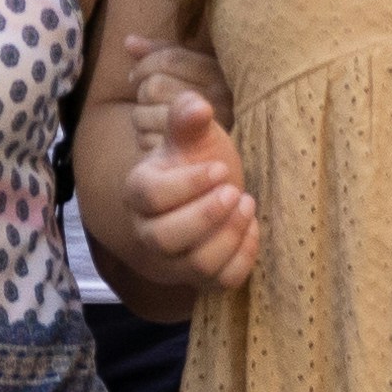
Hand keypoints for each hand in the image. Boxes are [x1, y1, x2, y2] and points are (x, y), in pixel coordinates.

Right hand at [115, 65, 262, 292]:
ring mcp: (173, 262)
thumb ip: (188, 117)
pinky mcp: (200, 282)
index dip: (188, 185)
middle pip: (165, 239)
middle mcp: (148, 232)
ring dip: (228, 237)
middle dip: (206, 216)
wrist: (211, 192)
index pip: (151, 197)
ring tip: (247, 204)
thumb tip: (197, 107)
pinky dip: (242, 259)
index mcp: (139, 192)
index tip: (220, 169)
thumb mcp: (193, 135)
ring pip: (195, 265)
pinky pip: (219, 283)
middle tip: (235, 191)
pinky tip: (252, 228)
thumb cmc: (197, 160)